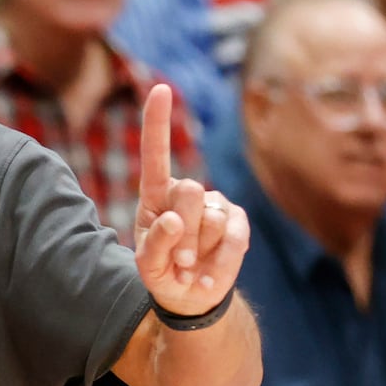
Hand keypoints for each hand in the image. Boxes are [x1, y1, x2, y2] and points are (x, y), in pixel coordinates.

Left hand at [133, 84, 249, 315]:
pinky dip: (220, 262)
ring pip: (212, 218)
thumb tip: (172, 220)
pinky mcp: (237, 222)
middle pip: (188, 192)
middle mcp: (186, 192)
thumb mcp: (148, 264)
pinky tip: (207, 275)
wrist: (191, 295)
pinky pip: (234, 236)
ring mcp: (215, 204)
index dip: (158, 122)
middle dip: (182, 231)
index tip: (161, 89)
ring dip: (198, 250)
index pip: (155, 153)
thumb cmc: (163, 272)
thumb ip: (155, 244)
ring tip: (189, 266)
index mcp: (155, 194)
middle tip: (177, 259)